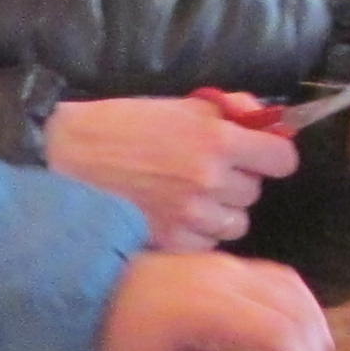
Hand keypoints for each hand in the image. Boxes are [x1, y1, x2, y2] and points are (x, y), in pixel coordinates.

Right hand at [45, 97, 301, 250]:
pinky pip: (206, 245)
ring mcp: (191, 215)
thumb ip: (230, 110)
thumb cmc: (122, 126)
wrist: (66, 155)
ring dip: (217, 213)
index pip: (283, 160)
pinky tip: (169, 219)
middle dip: (235, 183)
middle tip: (203, 174)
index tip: (257, 157)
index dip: (271, 157)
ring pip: (234, 224)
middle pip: (254, 193)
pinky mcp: (171, 242)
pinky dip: (194, 236)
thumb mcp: (180, 105)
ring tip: (185, 199)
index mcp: (217, 139)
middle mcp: (210, 179)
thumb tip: (268, 122)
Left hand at [97, 252, 334, 350]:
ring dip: (314, 332)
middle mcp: (228, 278)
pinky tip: (302, 339)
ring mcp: (233, 265)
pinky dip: (302, 309)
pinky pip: (283, 279)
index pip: (275, 332)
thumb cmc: (128, 337)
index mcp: (207, 307)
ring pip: (295, 290)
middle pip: (293, 311)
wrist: (98, 287)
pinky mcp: (234, 263)